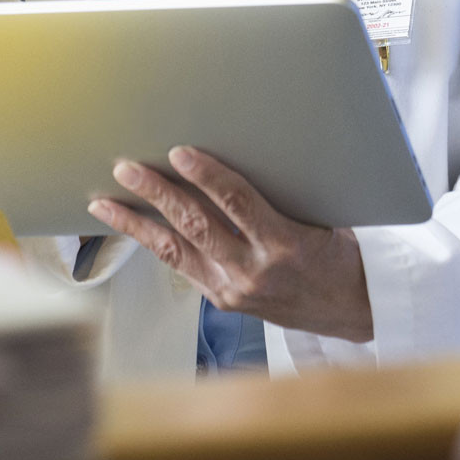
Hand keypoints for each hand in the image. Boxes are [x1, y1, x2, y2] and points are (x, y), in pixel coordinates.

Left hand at [88, 147, 372, 342]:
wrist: (353, 310)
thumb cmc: (342, 253)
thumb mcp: (325, 218)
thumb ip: (283, 194)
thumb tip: (241, 149)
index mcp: (286, 245)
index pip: (238, 204)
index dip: (207, 176)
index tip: (179, 152)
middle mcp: (254, 272)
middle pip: (196, 225)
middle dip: (157, 193)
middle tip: (126, 168)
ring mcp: (234, 291)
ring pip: (175, 250)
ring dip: (137, 222)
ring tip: (106, 200)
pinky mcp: (223, 301)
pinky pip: (181, 265)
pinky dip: (154, 243)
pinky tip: (132, 226)